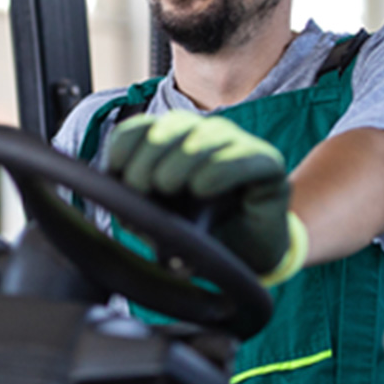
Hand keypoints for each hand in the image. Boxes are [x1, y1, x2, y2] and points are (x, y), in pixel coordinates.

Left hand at [105, 110, 307, 284]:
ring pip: (205, 137)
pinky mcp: (268, 162)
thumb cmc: (202, 233)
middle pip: (171, 127)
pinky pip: (242, 157)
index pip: (142, 127)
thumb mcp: (159, 221)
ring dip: (180, 161)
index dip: (125, 143)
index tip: (116, 171)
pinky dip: (218, 170)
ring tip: (167, 187)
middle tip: (140, 186)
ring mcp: (238, 144)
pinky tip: (202, 187)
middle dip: (148, 155)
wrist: (248, 256)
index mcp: (173, 143)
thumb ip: (136, 206)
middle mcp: (206, 135)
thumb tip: (115, 192)